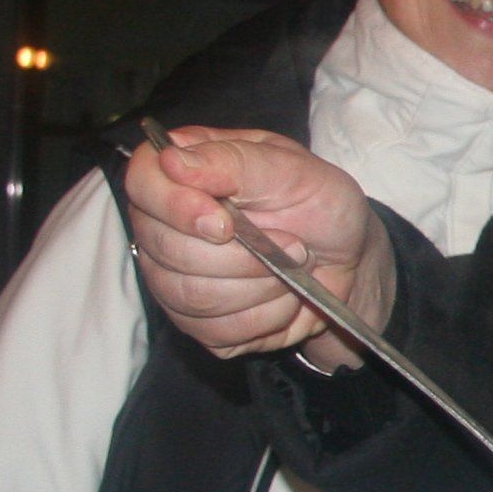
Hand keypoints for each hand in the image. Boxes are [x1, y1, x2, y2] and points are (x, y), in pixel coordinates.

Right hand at [123, 126, 393, 365]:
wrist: (350, 258)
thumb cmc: (320, 203)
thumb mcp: (296, 170)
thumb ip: (235, 161)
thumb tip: (172, 160)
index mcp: (182, 172)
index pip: (142, 184)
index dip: (175, 207)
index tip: (223, 222)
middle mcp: (165, 224)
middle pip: (166, 249)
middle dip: (242, 255)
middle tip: (292, 241)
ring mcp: (174, 277)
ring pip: (191, 295)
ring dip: (259, 285)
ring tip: (293, 265)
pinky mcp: (198, 322)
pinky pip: (216, 331)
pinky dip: (265, 316)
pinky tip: (285, 295)